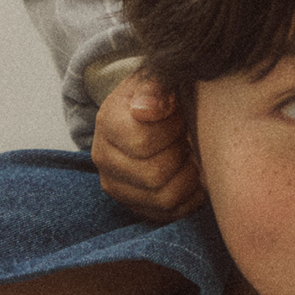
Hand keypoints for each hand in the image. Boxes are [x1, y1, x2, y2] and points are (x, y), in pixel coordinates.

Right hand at [91, 70, 204, 220]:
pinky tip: (190, 175)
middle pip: (154, 175)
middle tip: (186, 138)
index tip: (178, 117)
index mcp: (107, 123)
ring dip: (188, 178)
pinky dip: (189, 197)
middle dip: (181, 155)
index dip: (172, 130)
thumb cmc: (160, 95)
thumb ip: (155, 88)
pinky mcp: (134, 206)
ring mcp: (116, 186)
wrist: (151, 113)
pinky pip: (169, 214)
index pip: (142, 142)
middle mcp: (104, 158)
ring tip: (188, 156)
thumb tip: (148, 110)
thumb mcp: (158, 79)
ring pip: (164, 199)